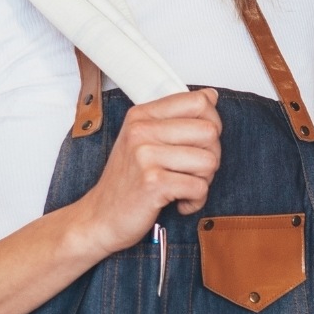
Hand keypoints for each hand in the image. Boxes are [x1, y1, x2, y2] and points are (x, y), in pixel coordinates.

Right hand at [74, 89, 221, 255]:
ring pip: (209, 161)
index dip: (212, 123)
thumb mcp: (145, 140)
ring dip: (204, 180)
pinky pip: (199, 188)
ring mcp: (145, 156)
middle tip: (191, 171)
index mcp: (142, 115)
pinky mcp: (152, 182)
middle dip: (211, 156)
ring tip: (183, 186)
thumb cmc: (127, 181)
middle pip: (210, 131)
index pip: (199, 101)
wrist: (100, 217)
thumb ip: (176, 118)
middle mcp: (142, 130)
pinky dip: (196, 201)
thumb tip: (211, 96)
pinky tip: (179, 202)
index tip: (200, 142)